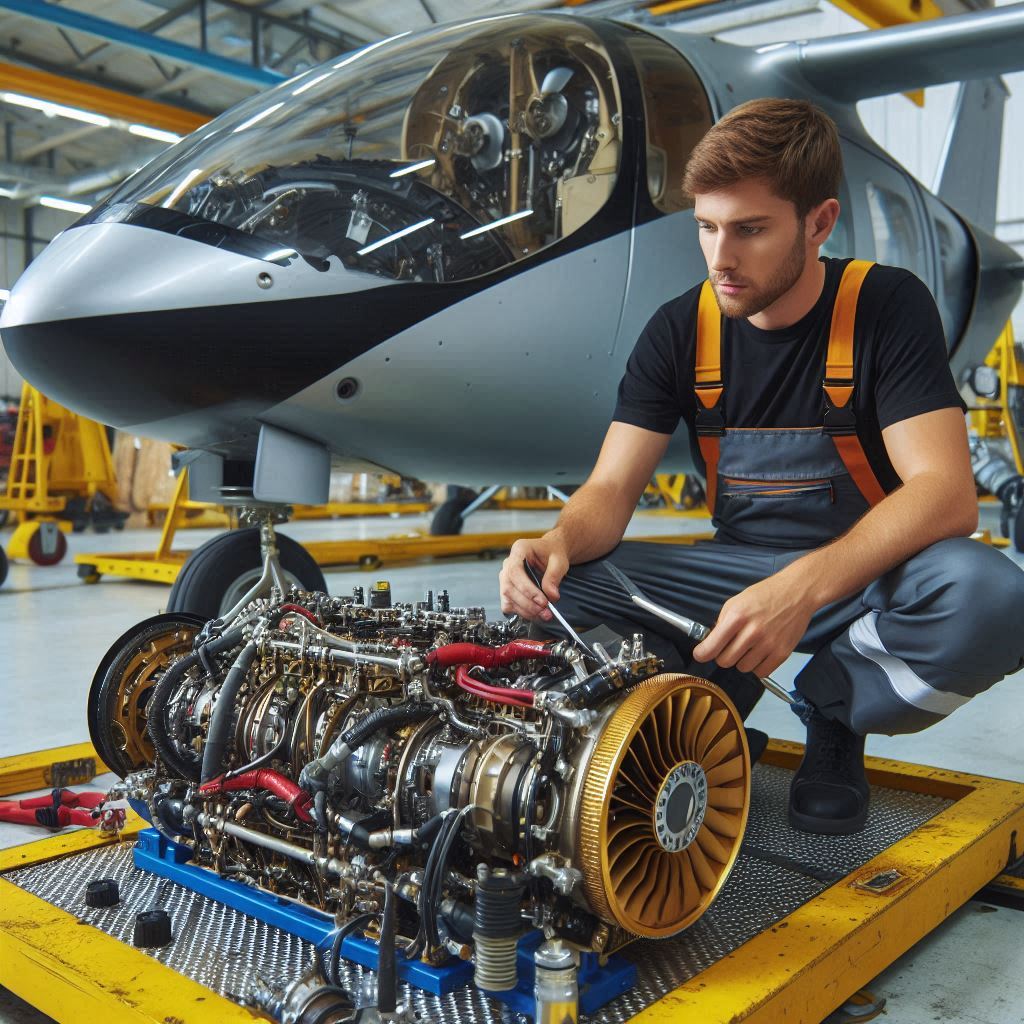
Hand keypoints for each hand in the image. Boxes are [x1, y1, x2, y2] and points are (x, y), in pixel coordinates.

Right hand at [499, 533, 569, 620]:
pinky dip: (521, 612)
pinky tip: (535, 613)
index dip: (527, 589)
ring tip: (543, 615)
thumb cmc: (553, 553)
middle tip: (545, 611)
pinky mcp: (508, 589)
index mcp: (519, 550)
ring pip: (507, 598)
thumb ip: (554, 576)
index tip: (542, 601)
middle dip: (528, 603)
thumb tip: (551, 595)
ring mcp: (505, 577)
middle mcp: (508, 563)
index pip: (515, 571)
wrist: (550, 554)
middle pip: (509, 587)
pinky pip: (508, 604)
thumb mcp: (559, 561)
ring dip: (525, 610)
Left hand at [691, 572, 816, 677]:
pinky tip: (759, 653)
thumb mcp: (736, 602)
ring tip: (748, 646)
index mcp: (737, 617)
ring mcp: (768, 644)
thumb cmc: (765, 595)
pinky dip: (757, 666)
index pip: (712, 646)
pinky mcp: (782, 653)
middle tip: (729, 647)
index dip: (702, 654)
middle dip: (723, 656)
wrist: (797, 593)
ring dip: (741, 660)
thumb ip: (722, 622)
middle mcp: (752, 632)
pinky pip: (761, 672)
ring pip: (742, 668)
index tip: (700, 655)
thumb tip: (710, 642)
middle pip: (725, 661)